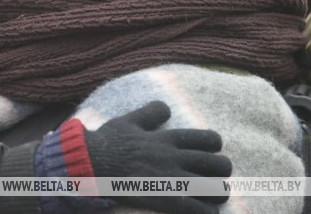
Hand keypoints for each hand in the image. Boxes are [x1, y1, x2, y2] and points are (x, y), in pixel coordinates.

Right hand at [85, 101, 230, 212]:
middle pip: (219, 164)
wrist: (89, 163)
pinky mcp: (164, 198)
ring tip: (211, 197)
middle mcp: (175, 157)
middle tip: (213, 178)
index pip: (207, 139)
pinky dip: (206, 213)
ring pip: (214, 188)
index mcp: (167, 138)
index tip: (209, 152)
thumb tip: (165, 107)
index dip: (214, 147)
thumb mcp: (128, 121)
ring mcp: (171, 178)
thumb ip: (149, 114)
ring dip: (217, 194)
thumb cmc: (105, 143)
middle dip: (221, 172)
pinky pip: (197, 209)